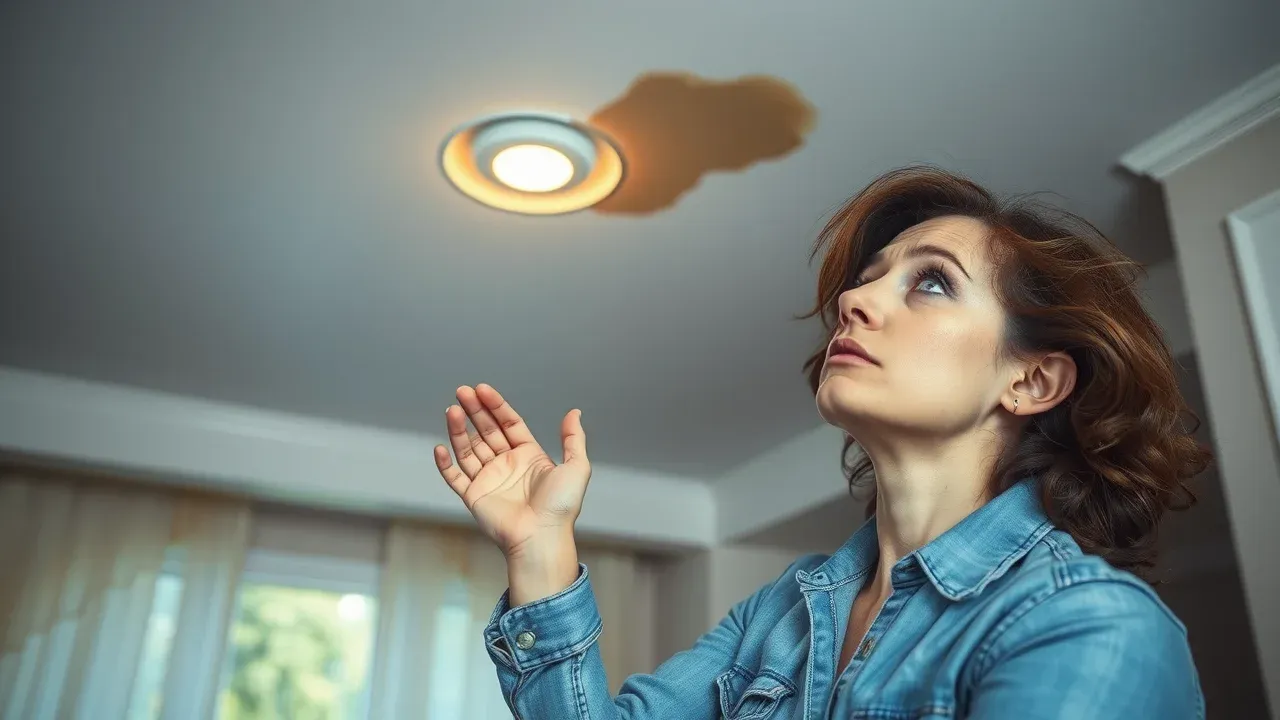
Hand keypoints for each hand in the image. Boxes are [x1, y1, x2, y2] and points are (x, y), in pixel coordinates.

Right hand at [434, 384, 590, 561]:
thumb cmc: (561, 506)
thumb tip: (574, 412)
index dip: (495, 405)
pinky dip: (445, 464)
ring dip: (459, 430)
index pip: (508, 423)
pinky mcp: (474, 496)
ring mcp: (488, 480)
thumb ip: (574, 438)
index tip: (482, 389)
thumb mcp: (577, 467)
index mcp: (528, 455)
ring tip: (451, 411)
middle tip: (462, 391)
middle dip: (474, 410)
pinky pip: (455, 477)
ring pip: (468, 449)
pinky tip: (440, 447)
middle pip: (486, 431)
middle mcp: (506, 465)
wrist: (541, 537)